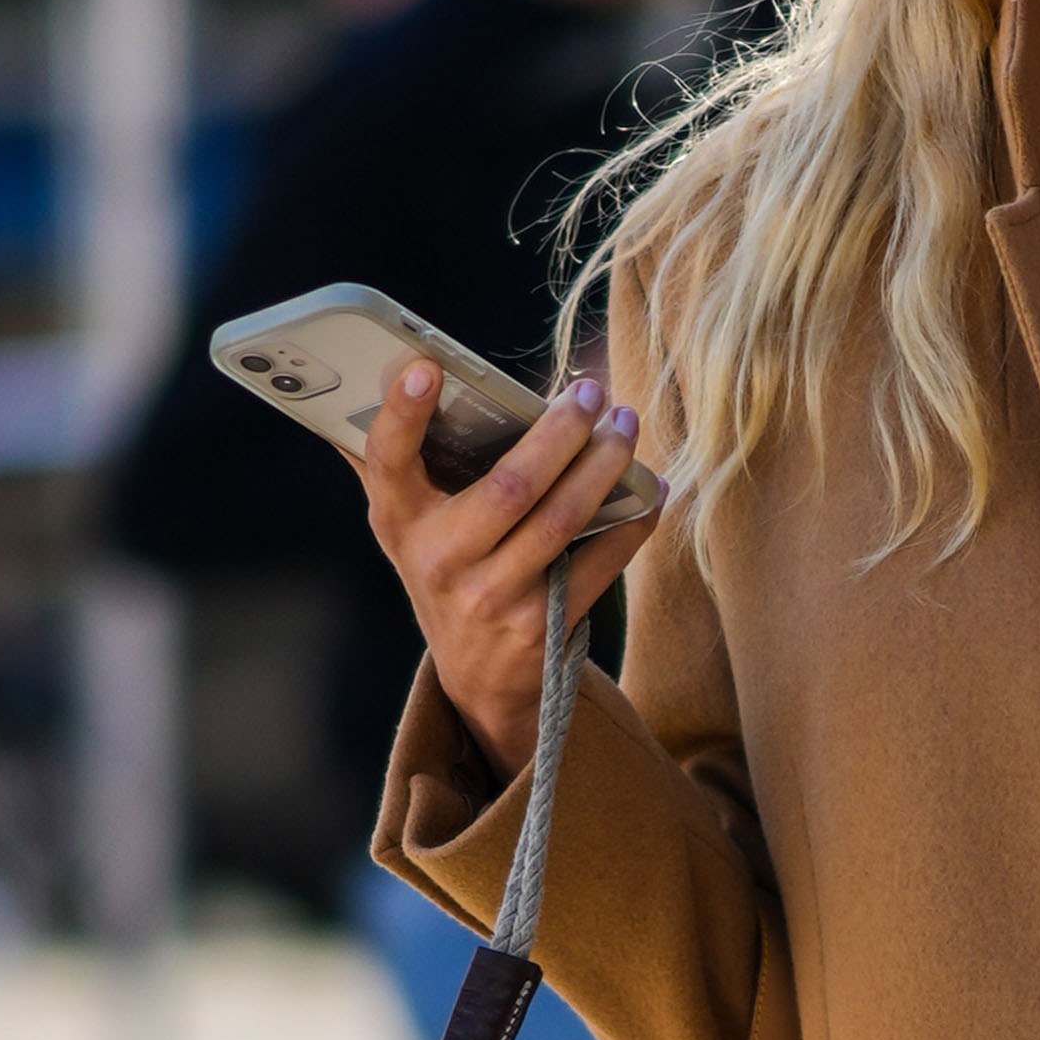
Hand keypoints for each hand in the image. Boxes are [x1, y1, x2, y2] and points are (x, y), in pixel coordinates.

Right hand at [358, 360, 657, 776]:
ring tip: (626, 424)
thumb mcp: (414, 523)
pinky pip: (601, 560)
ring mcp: (491, 596)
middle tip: (591, 392)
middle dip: (562, 430)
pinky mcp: (541, 624)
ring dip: (606, 463)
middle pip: (511, 484)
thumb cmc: (448, 566)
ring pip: (563, 517)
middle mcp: (439, 560)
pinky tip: (652, 488)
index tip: (428, 367)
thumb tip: (414, 366)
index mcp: (399, 520)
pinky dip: (634, 519)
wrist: (476, 674)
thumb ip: (410, 458)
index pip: (387, 460)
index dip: (403, 414)